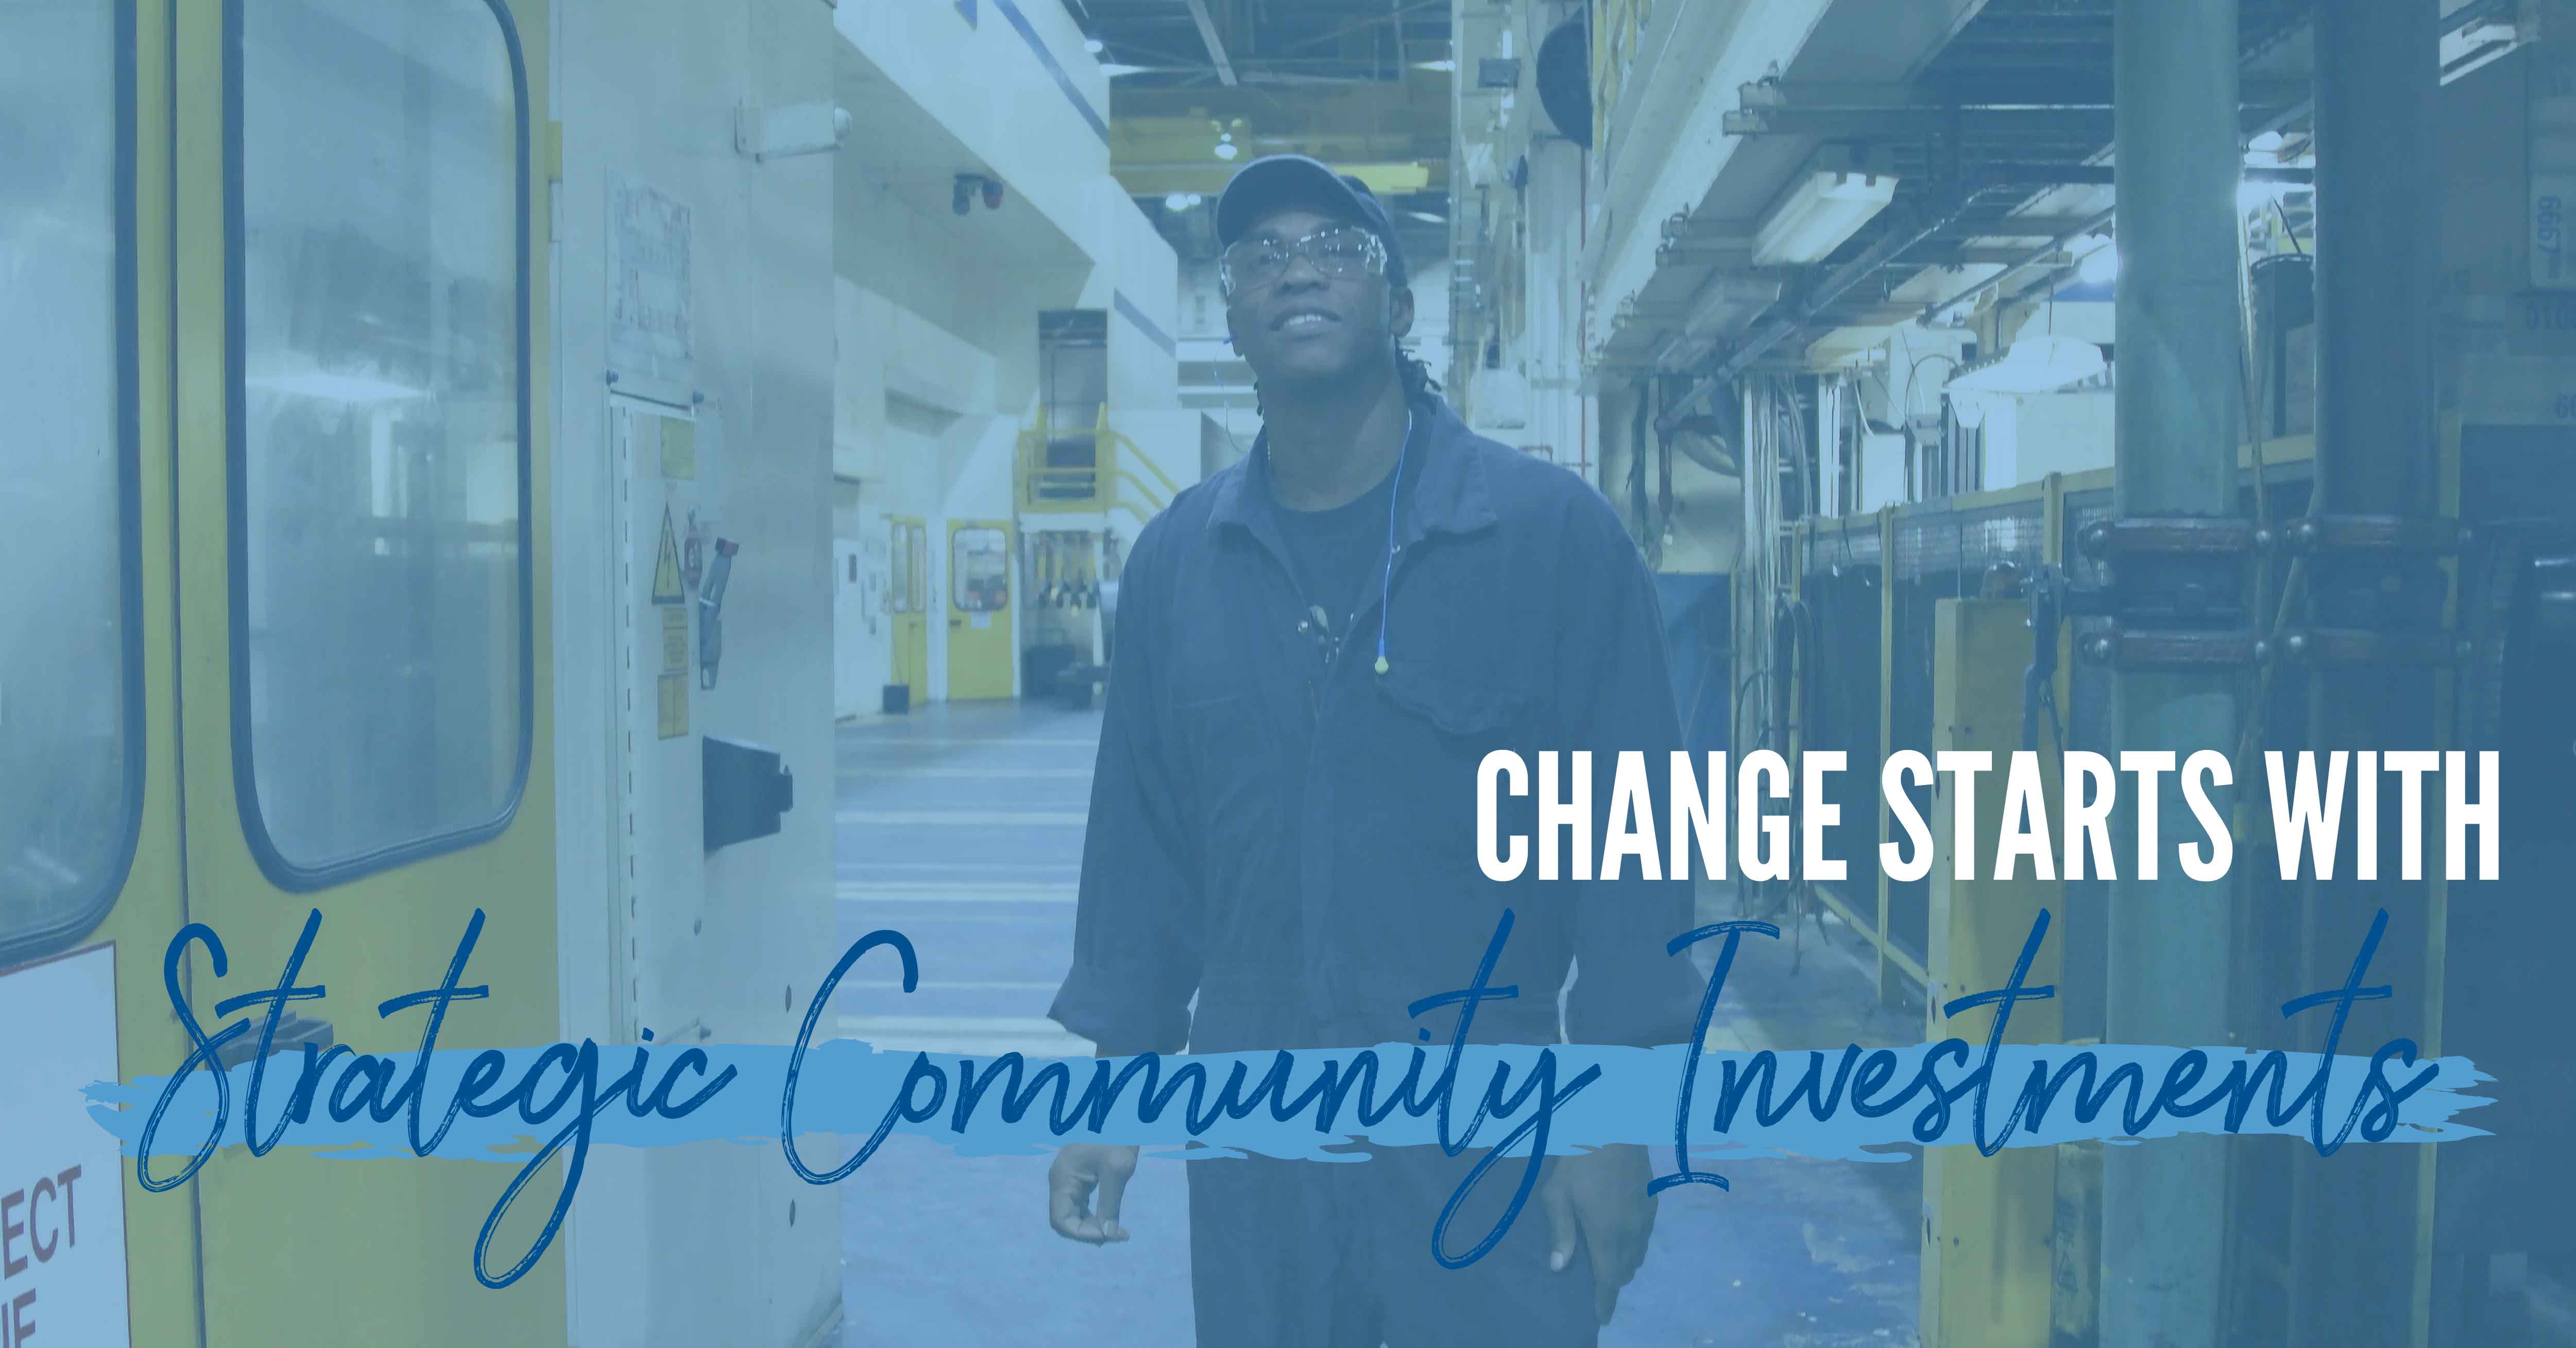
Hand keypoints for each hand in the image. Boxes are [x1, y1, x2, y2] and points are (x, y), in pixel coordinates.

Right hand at [1048, 1143, 1138, 1243]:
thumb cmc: (1117, 1133)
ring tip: (1119, 1232)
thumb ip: (1110, 1202)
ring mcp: (1069, 1179)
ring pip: (1074, 1214)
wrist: (1120, 1108)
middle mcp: (1061, 1181)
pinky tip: (1113, 1219)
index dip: (1082, 1234)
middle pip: (1066, 1220)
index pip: (1060, 1221)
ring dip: (1094, 1226)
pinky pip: (1082, 1204)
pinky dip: (1096, 1215)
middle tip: (1119, 1235)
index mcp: (1062, 1179)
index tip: (1109, 1235)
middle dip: (1090, 1232)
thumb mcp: (1118, 1168)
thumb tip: (1107, 1234)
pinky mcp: (1081, 1176)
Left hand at [1539, 1143, 1656, 1324]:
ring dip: (1624, 1264)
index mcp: (1607, 1234)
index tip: (1601, 1318)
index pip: (1609, 1279)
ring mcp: (1644, 1217)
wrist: (1615, 1124)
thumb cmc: (1578, 1159)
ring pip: (1638, 1254)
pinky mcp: (1652, 1202)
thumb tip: (1559, 1268)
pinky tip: (1621, 1235)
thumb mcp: (1557, 1194)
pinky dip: (1633, 1245)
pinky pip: (1644, 1236)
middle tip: (1596, 1285)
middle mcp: (1631, 1232)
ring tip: (1607, 1263)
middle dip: (1612, 1282)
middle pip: (1625, 1270)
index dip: (1605, 1302)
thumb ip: (1560, 1232)